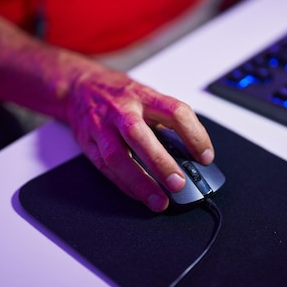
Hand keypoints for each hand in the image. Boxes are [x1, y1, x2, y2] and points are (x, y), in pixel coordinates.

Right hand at [63, 61, 213, 211]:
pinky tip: (139, 195)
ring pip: (117, 156)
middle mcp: (122, 110)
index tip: (205, 157)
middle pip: (139, 135)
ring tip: (159, 200)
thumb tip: (192, 152)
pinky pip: (105, 168)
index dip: (194, 135)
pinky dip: (124, 184)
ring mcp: (102, 127)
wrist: (80, 87)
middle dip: (160, 162)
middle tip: (179, 183)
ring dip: (139, 181)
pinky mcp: (88, 143)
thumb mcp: (147, 96)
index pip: (175, 112)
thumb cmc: (120, 95)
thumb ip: (166, 121)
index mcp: (144, 96)